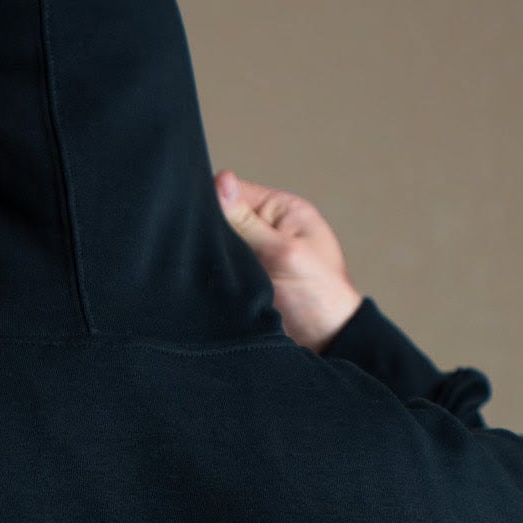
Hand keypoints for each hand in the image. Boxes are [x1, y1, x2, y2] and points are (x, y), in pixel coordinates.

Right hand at [214, 170, 361, 352]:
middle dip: (210, 231)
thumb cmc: (317, 295)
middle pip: (224, 217)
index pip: (235, 191)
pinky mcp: (249, 278)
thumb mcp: (282, 252)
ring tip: (206, 268)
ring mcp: (257, 254)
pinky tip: (207, 281)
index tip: (197, 221)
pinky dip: (215, 273)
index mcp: (281, 209)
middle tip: (201, 250)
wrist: (326, 342)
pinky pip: (223, 268)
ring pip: (220, 245)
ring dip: (211, 255)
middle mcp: (268, 227)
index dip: (213, 201)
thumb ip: (248, 221)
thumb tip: (221, 181)